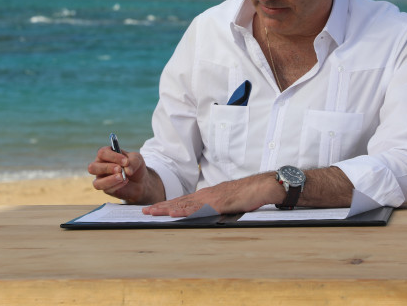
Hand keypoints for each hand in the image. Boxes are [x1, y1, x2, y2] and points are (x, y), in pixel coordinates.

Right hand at [88, 147, 163, 203]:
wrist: (140, 181)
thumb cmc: (134, 166)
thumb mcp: (137, 160)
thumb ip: (133, 162)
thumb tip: (127, 170)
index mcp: (106, 154)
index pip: (102, 153)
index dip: (113, 157)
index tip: (125, 161)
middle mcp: (100, 166)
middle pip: (93, 167)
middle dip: (107, 168)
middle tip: (120, 169)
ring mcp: (101, 179)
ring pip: (96, 183)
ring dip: (109, 180)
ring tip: (122, 177)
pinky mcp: (106, 189)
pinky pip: (106, 189)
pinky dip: (117, 186)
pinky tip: (125, 181)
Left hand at [141, 172, 284, 216]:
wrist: (262, 187)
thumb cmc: (249, 195)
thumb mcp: (230, 205)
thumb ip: (218, 210)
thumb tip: (211, 219)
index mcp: (208, 195)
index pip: (184, 200)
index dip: (168, 205)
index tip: (155, 209)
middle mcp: (206, 194)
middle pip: (179, 201)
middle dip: (161, 206)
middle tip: (144, 211)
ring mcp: (211, 197)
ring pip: (184, 204)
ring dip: (166, 208)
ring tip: (151, 212)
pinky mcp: (217, 203)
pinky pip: (197, 208)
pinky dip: (183, 211)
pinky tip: (173, 214)